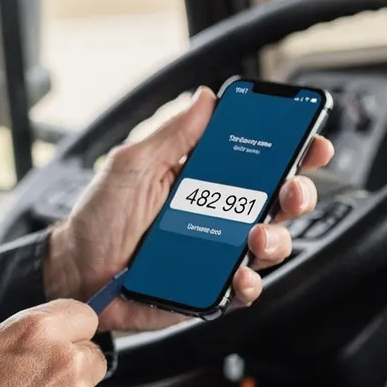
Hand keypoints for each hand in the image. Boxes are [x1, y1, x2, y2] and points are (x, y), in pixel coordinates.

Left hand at [44, 87, 333, 331]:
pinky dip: (251, 283)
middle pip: (278, 200)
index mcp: (204, 177)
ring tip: (257, 236)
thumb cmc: (98, 218)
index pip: (258, 158)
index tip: (311, 140)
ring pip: (270, 244)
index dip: (292, 148)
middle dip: (297, 191)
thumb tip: (205, 98)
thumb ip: (171, 134)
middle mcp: (219, 213)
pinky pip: (245, 288)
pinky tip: (242, 276)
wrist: (74, 273)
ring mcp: (219, 252)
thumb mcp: (131, 165)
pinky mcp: (212, 288)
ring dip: (276, 238)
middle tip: (290, 189)